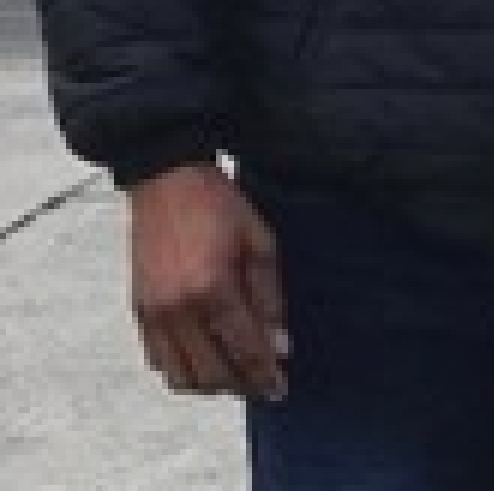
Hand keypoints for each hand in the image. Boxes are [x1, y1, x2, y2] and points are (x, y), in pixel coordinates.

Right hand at [128, 164, 289, 400]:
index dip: (264, 375)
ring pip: (180, 377)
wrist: (166, 179)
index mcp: (212, 288)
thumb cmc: (218, 203)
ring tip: (236, 375)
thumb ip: (270, 297)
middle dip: (240, 386)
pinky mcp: (137, 311)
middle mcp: (177, 309)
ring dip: (210, 384)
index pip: (243, 349)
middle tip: (262, 385)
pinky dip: (182, 370)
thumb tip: (280, 345)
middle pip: (211, 373)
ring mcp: (152, 313)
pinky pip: (158, 361)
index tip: (280, 389)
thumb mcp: (259, 240)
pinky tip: (204, 359)